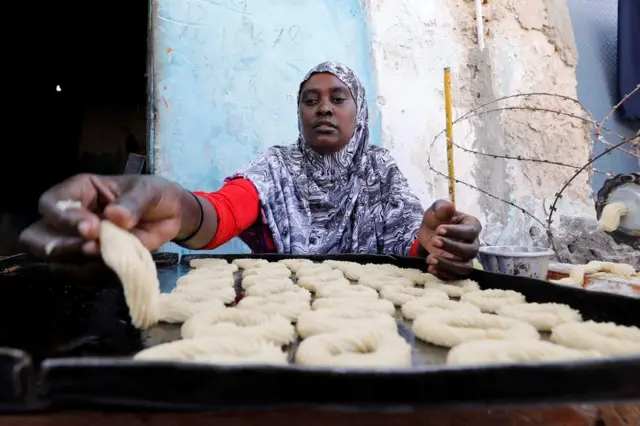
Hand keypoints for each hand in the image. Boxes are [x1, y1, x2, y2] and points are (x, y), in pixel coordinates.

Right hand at [19, 174, 185, 259]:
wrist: (173, 217)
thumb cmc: (155, 195)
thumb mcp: (148, 191)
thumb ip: (133, 203)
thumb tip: (116, 216)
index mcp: (79, 190)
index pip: (52, 204)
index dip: (64, 218)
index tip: (91, 228)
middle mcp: (71, 216)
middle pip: (37, 236)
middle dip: (58, 246)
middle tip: (90, 248)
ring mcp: (78, 241)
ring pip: (53, 259)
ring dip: (76, 262)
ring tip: (105, 256)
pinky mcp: (92, 261)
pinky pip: (78, 273)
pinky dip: (92, 273)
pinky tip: (113, 266)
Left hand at [418, 200, 481, 279]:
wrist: (429, 234)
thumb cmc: (437, 220)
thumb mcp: (436, 211)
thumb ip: (441, 208)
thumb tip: (449, 207)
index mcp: (472, 226)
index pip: (469, 231)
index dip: (455, 232)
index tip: (438, 229)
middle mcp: (473, 243)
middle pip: (470, 250)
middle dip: (451, 247)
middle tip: (433, 241)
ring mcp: (467, 258)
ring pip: (465, 267)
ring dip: (448, 265)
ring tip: (430, 259)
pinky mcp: (458, 269)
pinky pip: (456, 277)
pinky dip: (444, 274)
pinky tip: (431, 268)